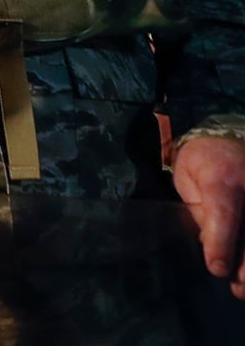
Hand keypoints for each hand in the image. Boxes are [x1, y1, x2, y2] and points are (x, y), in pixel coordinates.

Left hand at [174, 135, 244, 297]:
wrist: (231, 141)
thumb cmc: (204, 162)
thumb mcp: (188, 178)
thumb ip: (199, 211)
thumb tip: (211, 246)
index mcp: (223, 177)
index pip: (225, 212)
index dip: (222, 243)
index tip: (217, 269)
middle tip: (238, 287)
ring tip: (243, 285)